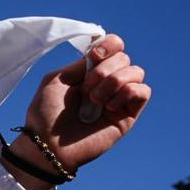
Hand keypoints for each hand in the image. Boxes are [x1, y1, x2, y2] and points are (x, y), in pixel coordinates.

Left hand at [16, 33, 149, 177]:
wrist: (49, 144)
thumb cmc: (46, 114)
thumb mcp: (56, 79)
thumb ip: (79, 63)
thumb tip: (100, 54)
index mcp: (89, 71)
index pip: (114, 45)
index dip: (109, 45)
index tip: (94, 56)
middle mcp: (107, 82)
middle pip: (124, 57)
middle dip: (104, 70)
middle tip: (86, 90)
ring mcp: (119, 97)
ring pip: (137, 72)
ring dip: (114, 82)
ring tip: (95, 100)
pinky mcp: (129, 114)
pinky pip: (143, 91)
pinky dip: (127, 94)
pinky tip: (109, 107)